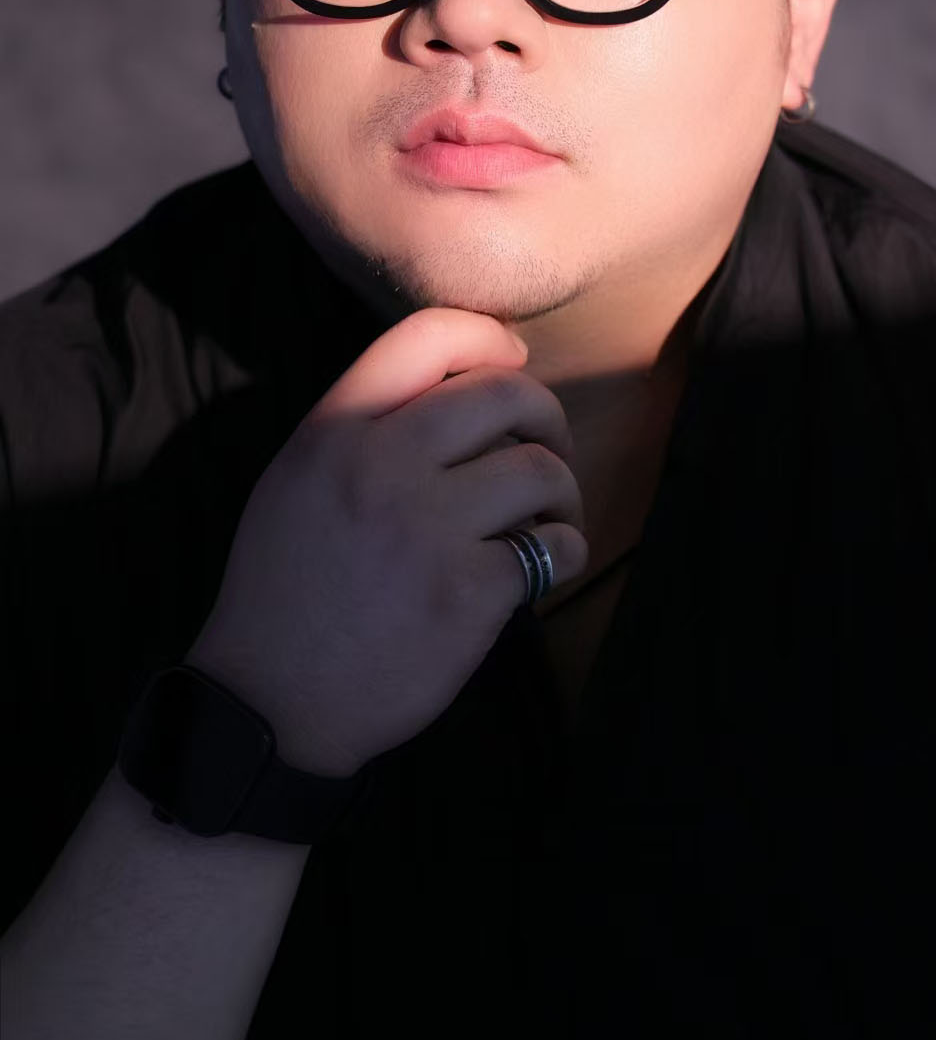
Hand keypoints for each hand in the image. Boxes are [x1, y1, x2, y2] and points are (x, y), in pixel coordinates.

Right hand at [186, 308, 588, 774]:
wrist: (270, 704)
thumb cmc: (285, 592)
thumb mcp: (296, 481)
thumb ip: (363, 428)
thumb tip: (459, 385)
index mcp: (335, 431)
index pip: (427, 336)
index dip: (489, 338)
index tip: (514, 362)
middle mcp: (382, 466)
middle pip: (506, 395)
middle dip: (546, 417)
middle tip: (548, 450)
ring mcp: (427, 528)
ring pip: (540, 470)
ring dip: (562, 493)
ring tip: (548, 520)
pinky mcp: (467, 592)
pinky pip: (552, 548)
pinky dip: (562, 554)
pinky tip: (543, 570)